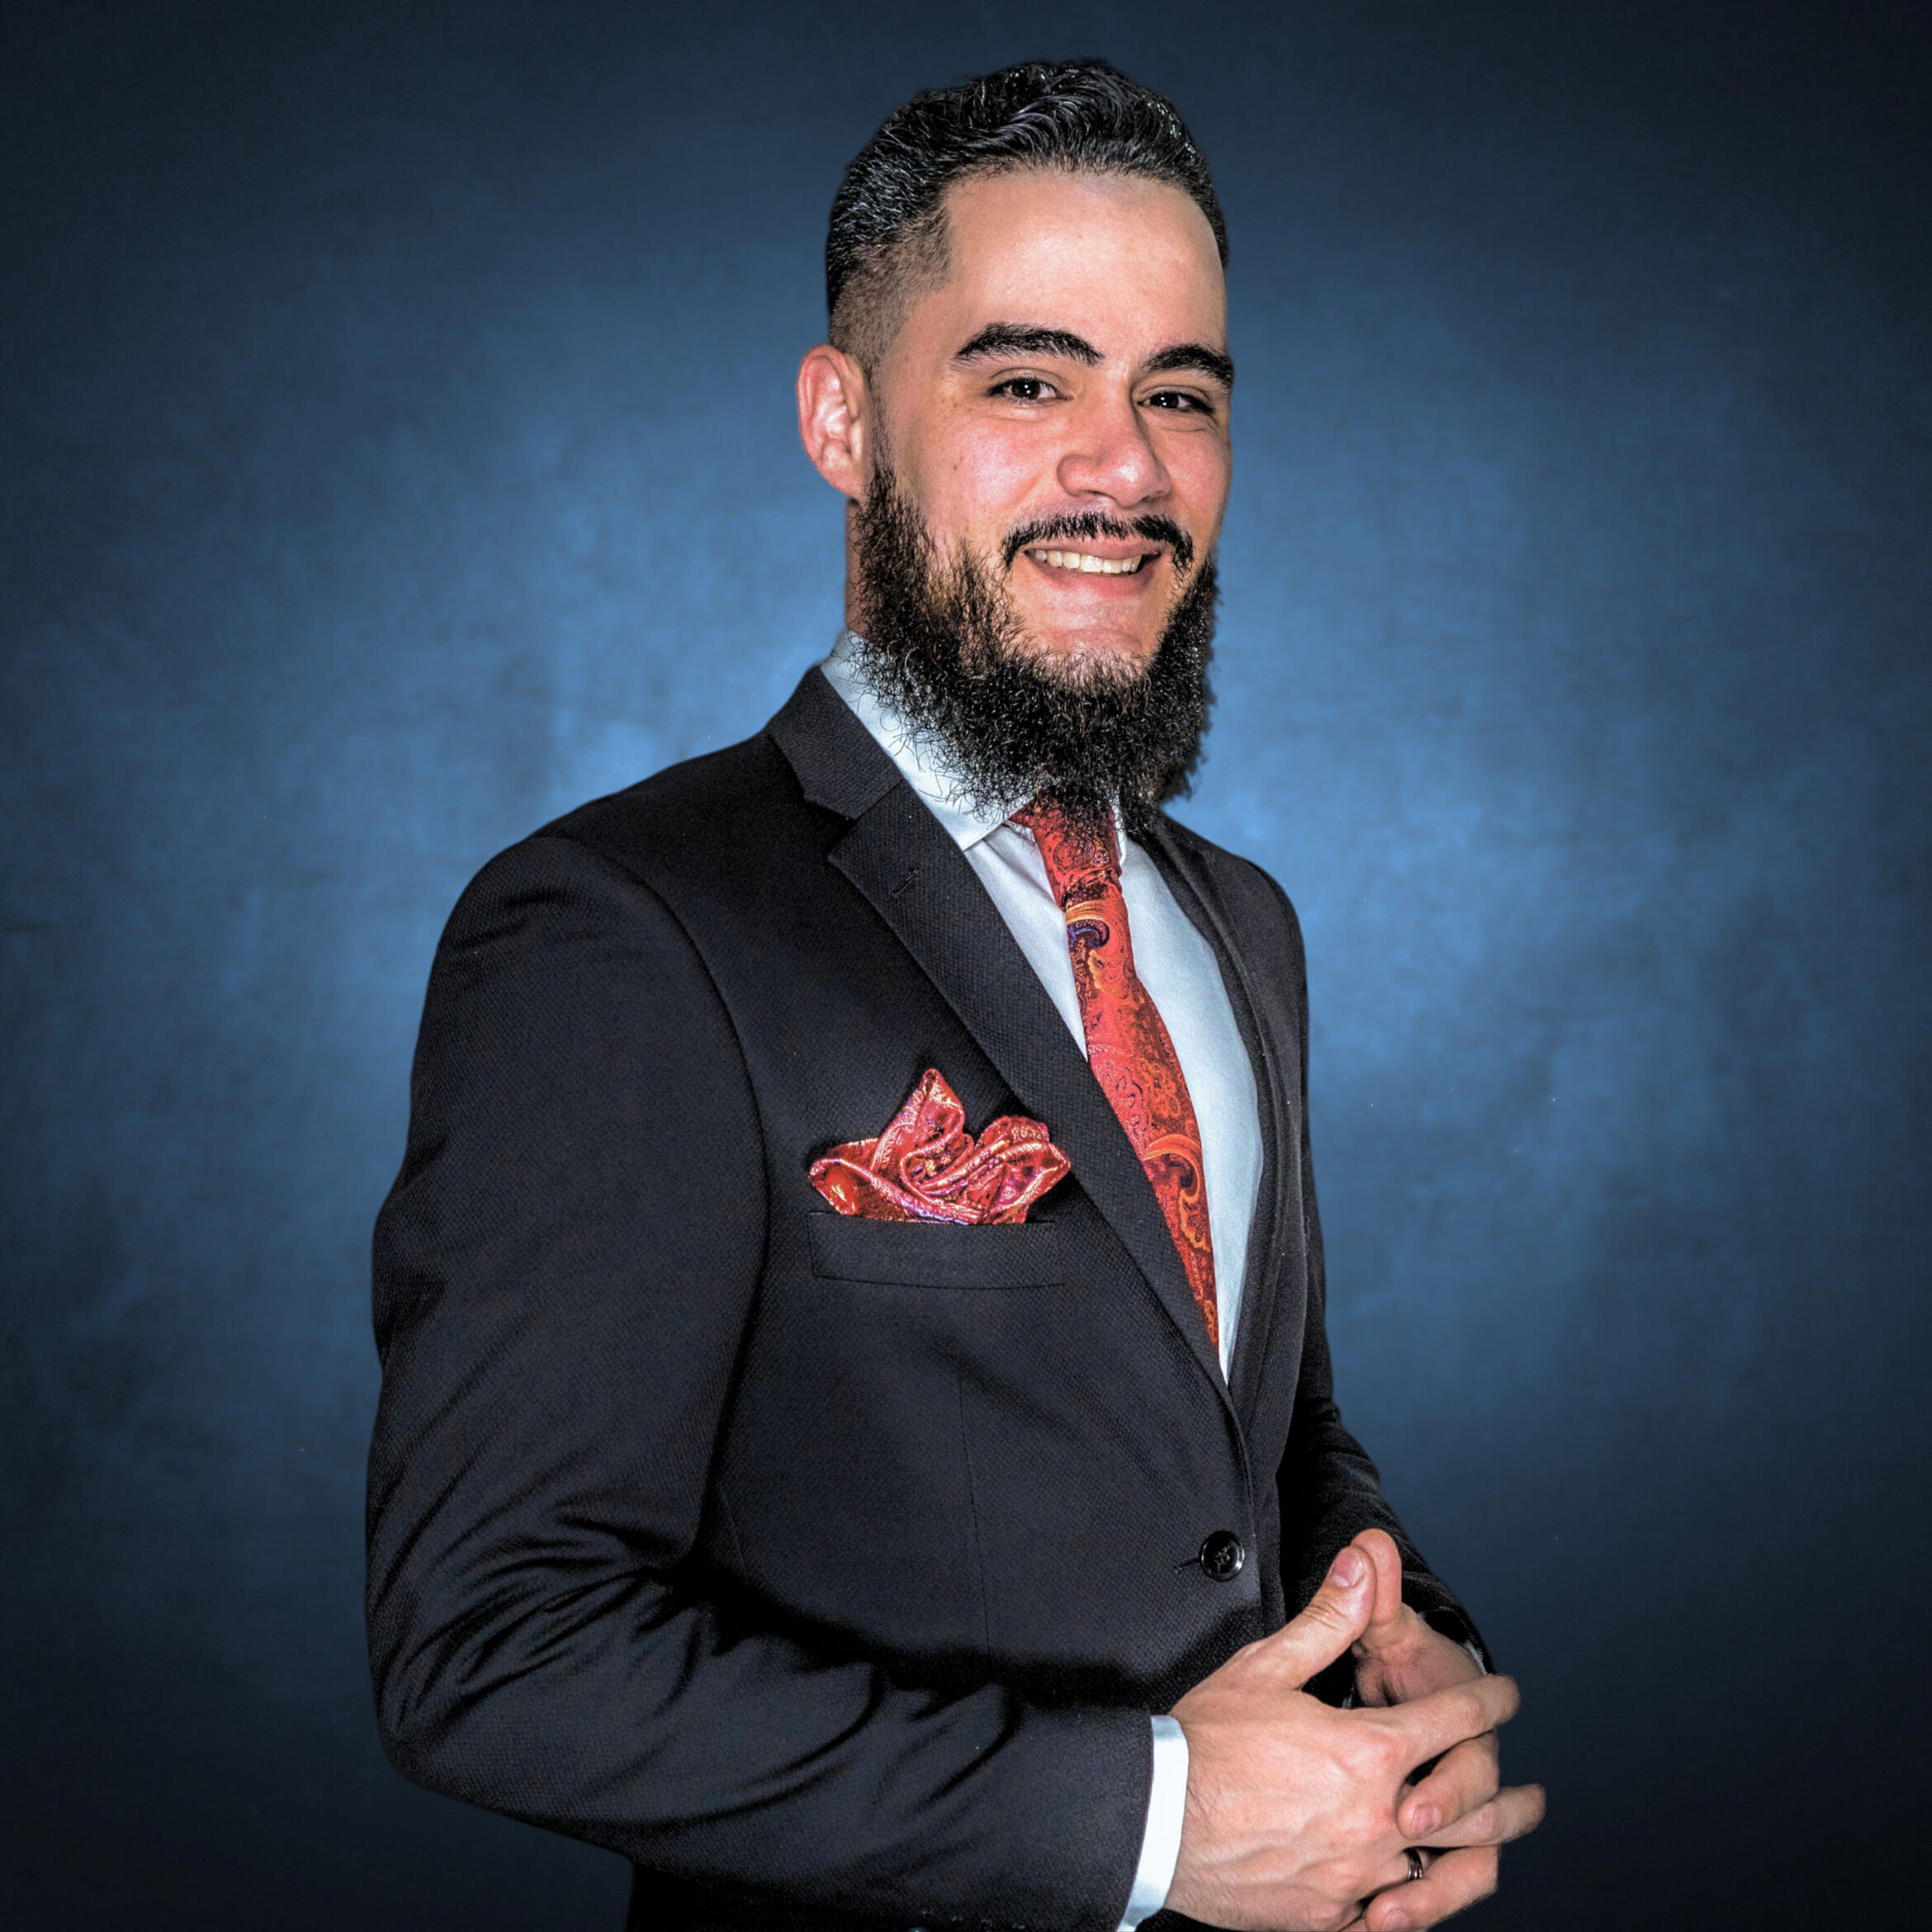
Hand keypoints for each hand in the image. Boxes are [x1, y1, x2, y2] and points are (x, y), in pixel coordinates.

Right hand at [1164, 1546, 1540, 1931]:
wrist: (1156, 1818)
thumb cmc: (1207, 1739)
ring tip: (1494, 1853)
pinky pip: (1390, 1918)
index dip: (1490, 1701)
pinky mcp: (1330, 1916)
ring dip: (1475, 1858)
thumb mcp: (1268, 1666)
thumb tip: (1366, 1558)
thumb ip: (1331, 1617)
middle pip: (1471, 1810)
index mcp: (1369, 1751)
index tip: (1506, 1695)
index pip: (1455, 1719)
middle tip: (1534, 1797)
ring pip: (1440, 1871)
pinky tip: (1415, 1895)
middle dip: (1510, 1799)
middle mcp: (1376, 1818)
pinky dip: (1411, 1905)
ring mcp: (1357, 1876)